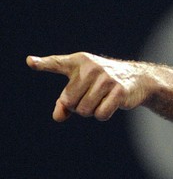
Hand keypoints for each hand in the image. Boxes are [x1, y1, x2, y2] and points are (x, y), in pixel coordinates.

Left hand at [27, 52, 148, 121]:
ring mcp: (106, 79)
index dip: (43, 64)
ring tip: (102, 99)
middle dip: (78, 107)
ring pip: (85, 110)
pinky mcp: (119, 91)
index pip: (57, 63)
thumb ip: (64, 102)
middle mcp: (91, 68)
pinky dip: (103, 115)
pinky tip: (111, 104)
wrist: (136, 78)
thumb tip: (58, 117)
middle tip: (91, 97)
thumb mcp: (81, 88)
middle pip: (70, 102)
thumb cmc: (102, 83)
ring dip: (91, 111)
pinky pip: (101, 114)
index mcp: (78, 62)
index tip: (31, 62)